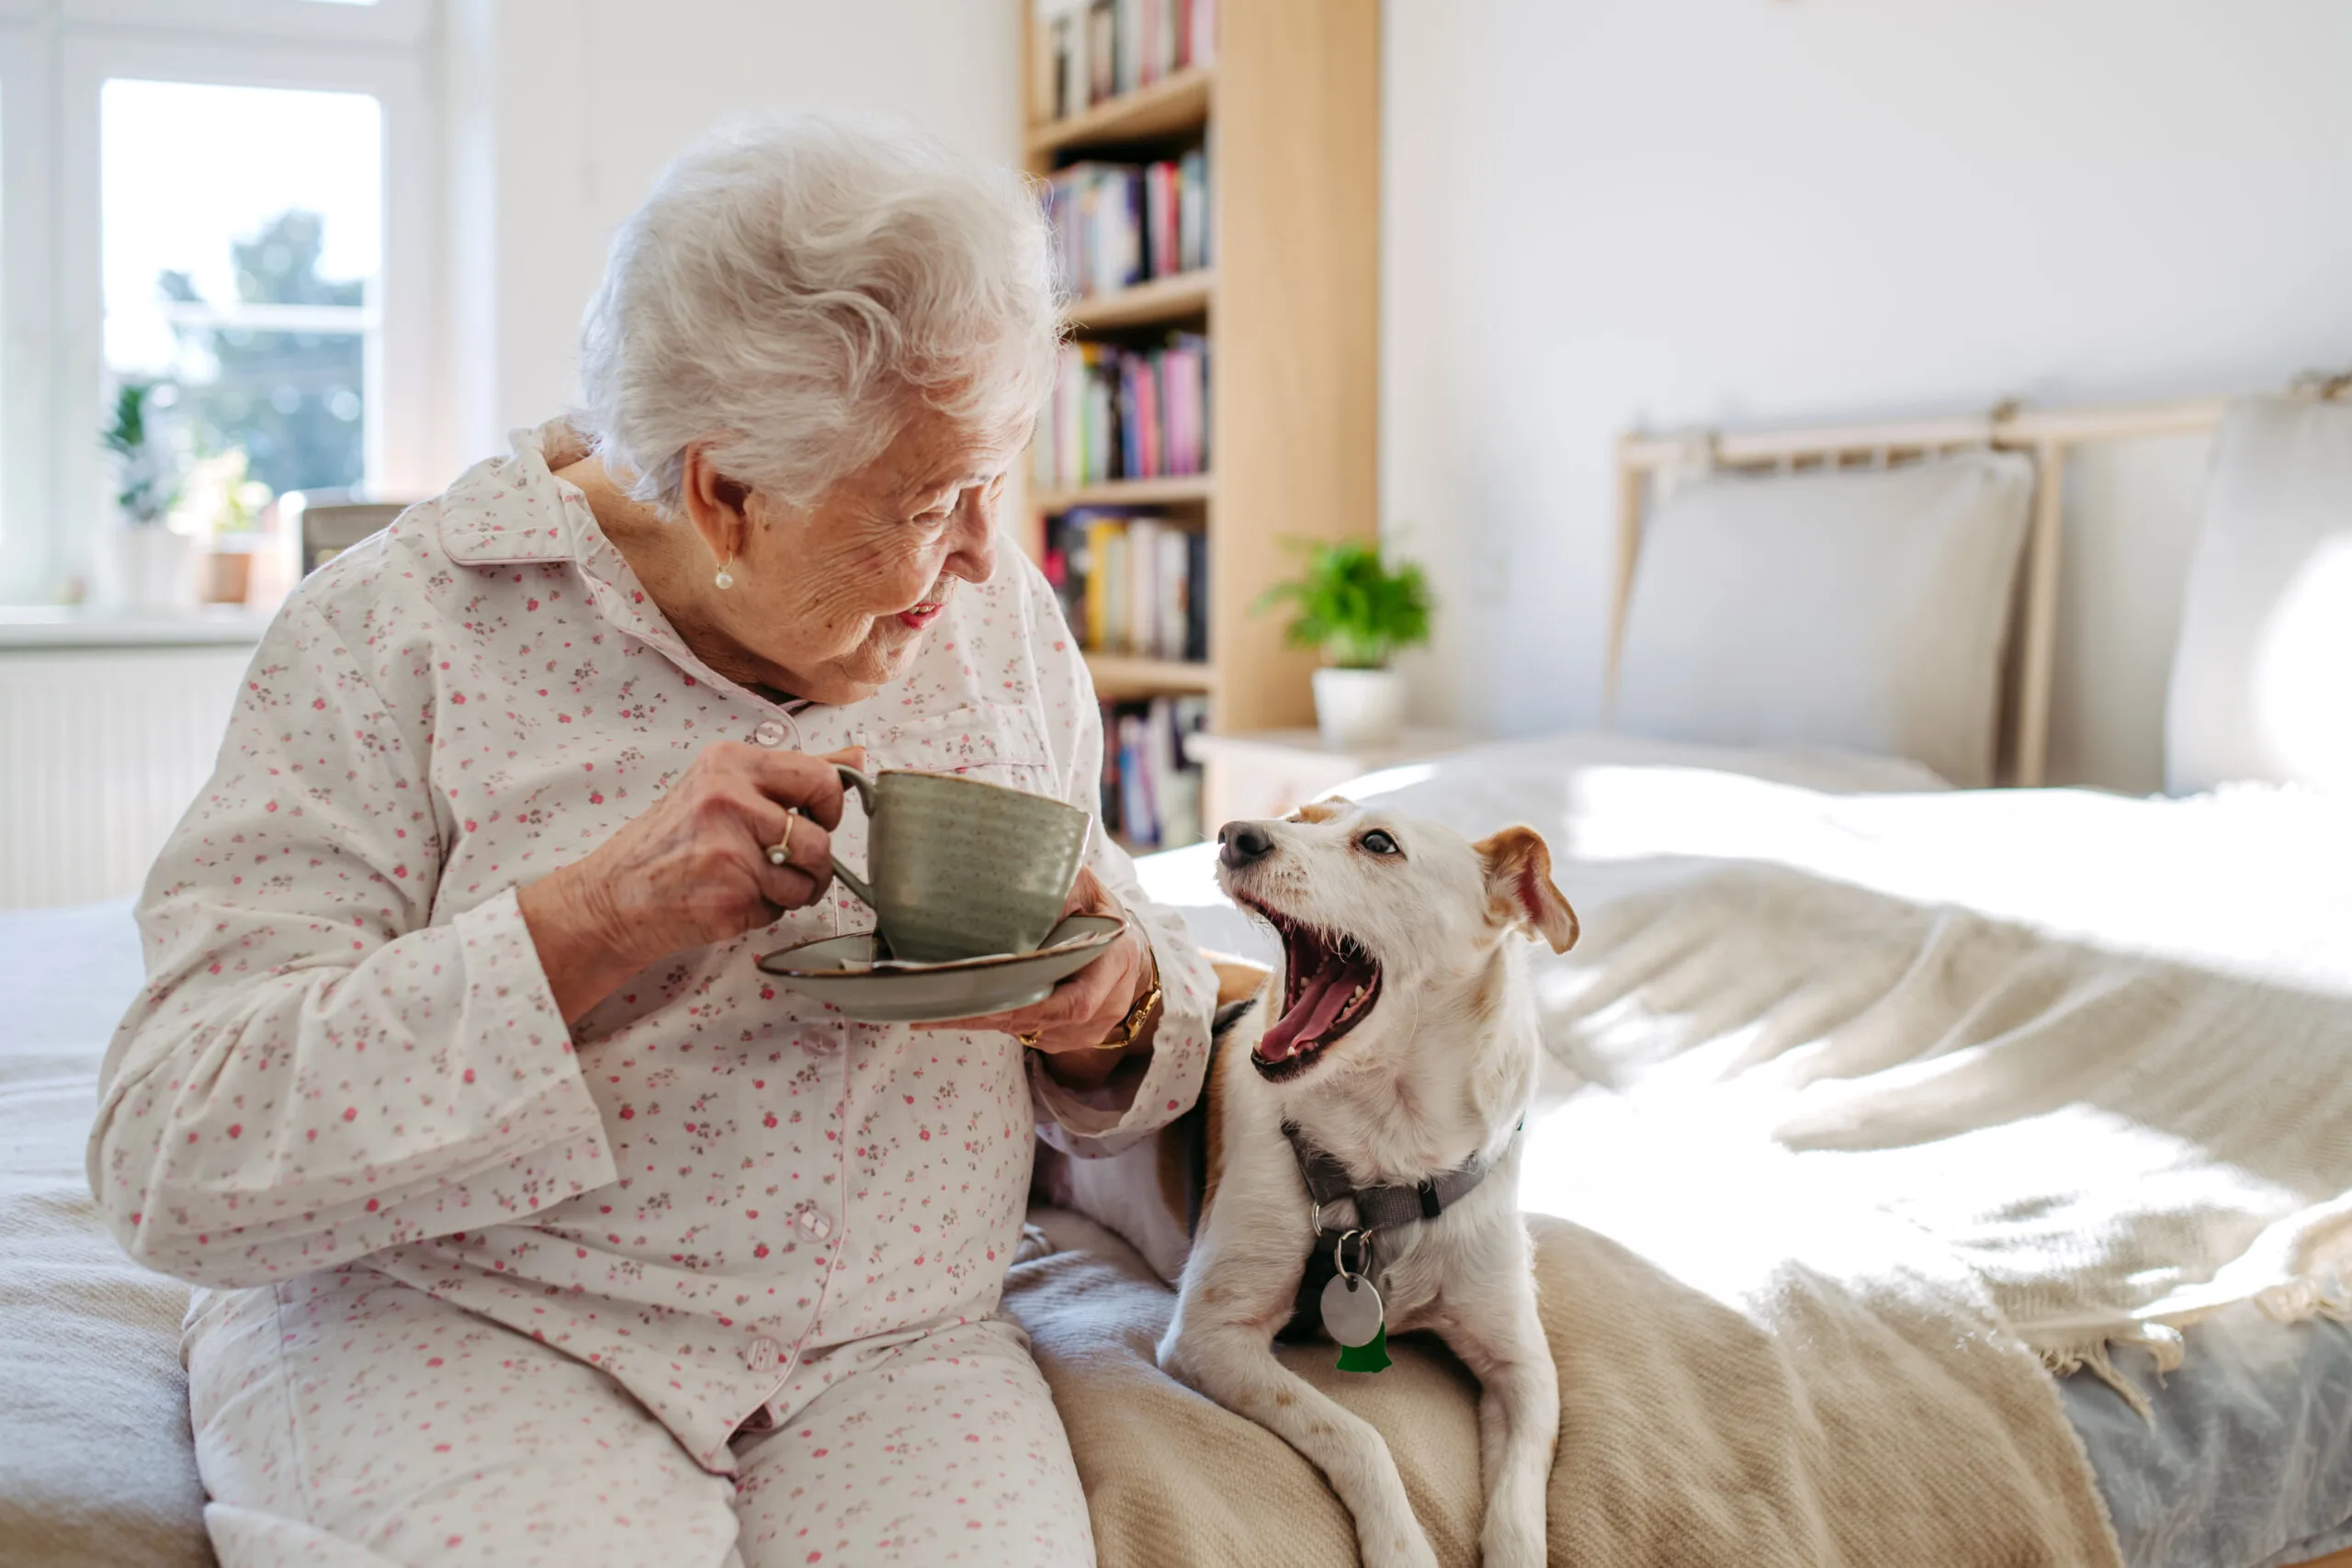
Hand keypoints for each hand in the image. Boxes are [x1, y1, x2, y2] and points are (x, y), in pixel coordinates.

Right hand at [519, 742, 861, 1021]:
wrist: (615, 897)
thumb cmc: (672, 842)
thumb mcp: (724, 787)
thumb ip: (792, 773)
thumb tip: (857, 756)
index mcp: (729, 763)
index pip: (821, 777)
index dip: (829, 807)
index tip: (813, 818)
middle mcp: (728, 800)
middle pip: (820, 835)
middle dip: (815, 857)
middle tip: (786, 860)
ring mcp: (728, 851)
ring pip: (807, 879)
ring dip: (791, 890)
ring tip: (752, 881)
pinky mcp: (729, 896)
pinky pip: (780, 908)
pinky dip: (765, 911)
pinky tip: (730, 898)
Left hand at [918, 866, 1157, 1078]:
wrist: (1124, 945)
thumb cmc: (1098, 910)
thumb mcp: (1084, 888)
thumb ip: (1057, 892)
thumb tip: (1012, 893)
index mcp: (1116, 962)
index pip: (1076, 1002)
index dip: (1028, 1006)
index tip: (982, 997)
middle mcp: (1111, 1003)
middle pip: (1047, 1022)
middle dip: (992, 1016)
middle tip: (939, 1010)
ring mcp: (1096, 1028)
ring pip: (1036, 1033)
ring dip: (993, 1021)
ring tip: (946, 1007)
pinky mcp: (1076, 1038)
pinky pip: (1036, 1036)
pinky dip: (1006, 1023)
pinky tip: (977, 1008)